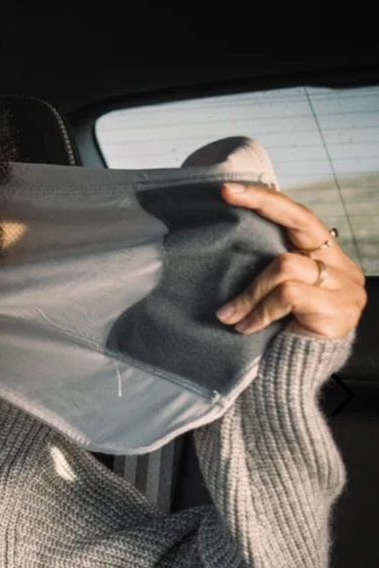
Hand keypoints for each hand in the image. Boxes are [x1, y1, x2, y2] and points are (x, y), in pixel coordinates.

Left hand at [215, 182, 366, 340]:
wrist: (294, 378)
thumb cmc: (278, 335)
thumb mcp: (270, 295)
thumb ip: (265, 270)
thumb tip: (223, 247)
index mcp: (324, 257)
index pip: (298, 217)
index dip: (267, 200)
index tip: (229, 189)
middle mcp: (340, 266)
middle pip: (302, 222)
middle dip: (262, 204)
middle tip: (227, 195)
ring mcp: (344, 287)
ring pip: (284, 266)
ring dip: (249, 292)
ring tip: (229, 315)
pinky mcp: (338, 309)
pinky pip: (288, 295)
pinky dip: (260, 310)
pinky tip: (247, 327)